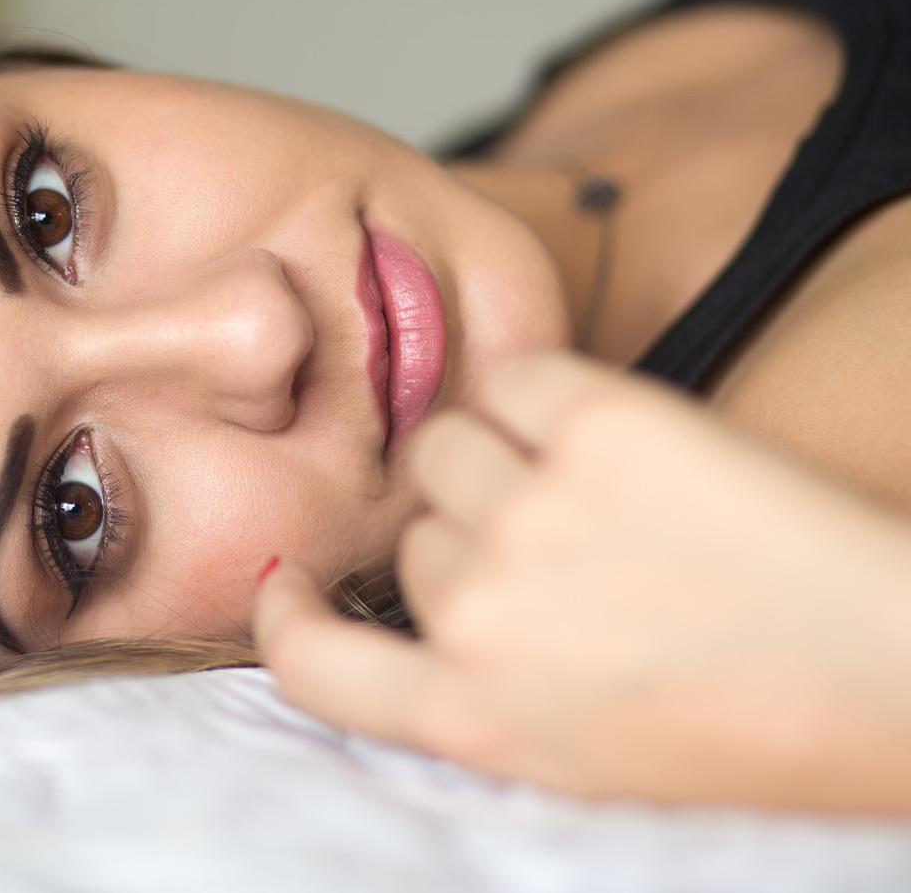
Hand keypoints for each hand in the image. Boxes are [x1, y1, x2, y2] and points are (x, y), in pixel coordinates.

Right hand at [254, 350, 910, 811]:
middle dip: (465, 536)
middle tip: (566, 550)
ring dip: (494, 454)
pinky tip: (604, 429)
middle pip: (412, 536)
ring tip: (593, 487)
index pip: (315, 666)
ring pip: (447, 445)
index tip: (289, 587)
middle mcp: (486, 618)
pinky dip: (543, 392)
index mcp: (479, 719)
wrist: (902, 671)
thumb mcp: (585, 761)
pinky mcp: (606, 423)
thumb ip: (482, 695)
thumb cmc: (768, 728)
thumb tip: (430, 610)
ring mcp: (538, 513)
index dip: (287, 618)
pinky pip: (517, 376)